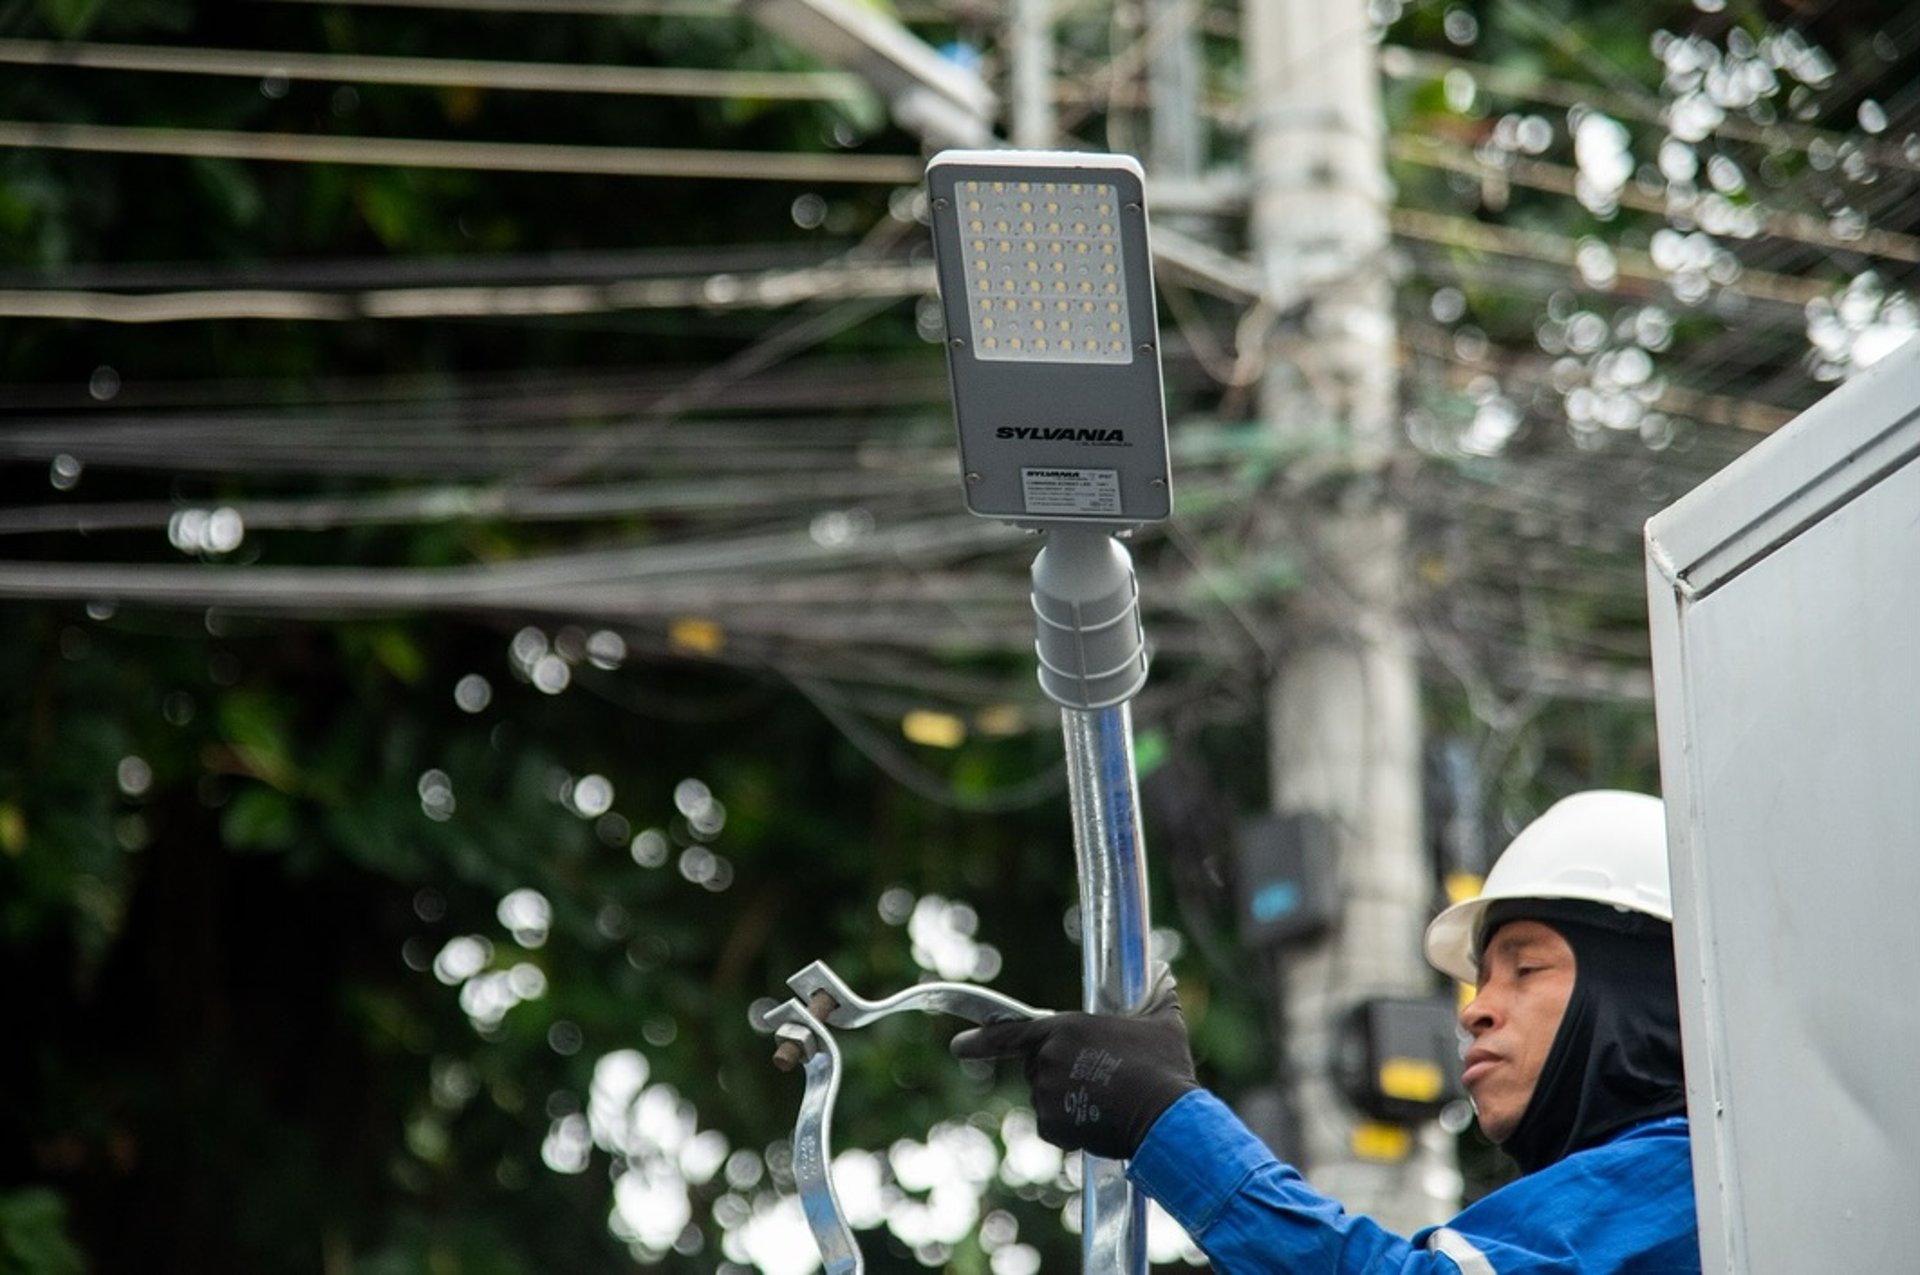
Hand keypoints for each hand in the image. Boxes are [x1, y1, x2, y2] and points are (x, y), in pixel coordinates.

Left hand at [950, 967, 1196, 1159]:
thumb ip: (1156, 997)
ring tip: (1107, 1101)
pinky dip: (1071, 1129)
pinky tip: (1100, 1122)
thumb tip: (1165, 974)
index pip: (1012, 1032)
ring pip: (1048, 1099)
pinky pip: (1054, 1128)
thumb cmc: (1163, 1067)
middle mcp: (1048, 1058)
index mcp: (1066, 1027)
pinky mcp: (1052, 1125)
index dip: (980, 1040)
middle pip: (1038, 1068)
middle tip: (1099, 1080)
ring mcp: (1047, 1093)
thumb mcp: (1163, 1024)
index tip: (957, 1048)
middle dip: (1061, 1075)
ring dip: (1069, 1103)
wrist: (1165, 1115)